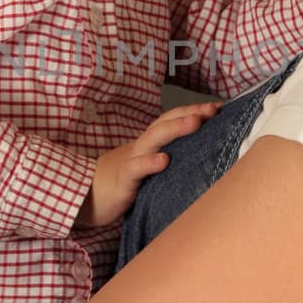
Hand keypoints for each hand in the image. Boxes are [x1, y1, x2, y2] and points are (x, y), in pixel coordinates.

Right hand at [74, 102, 220, 227]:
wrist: (84, 195)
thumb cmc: (121, 182)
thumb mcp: (147, 168)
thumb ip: (167, 160)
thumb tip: (200, 158)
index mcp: (148, 144)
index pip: (171, 121)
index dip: (193, 111)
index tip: (218, 107)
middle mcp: (141, 147)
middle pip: (165, 122)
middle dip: (190, 112)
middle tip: (213, 108)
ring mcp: (130, 160)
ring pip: (153, 139)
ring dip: (175, 128)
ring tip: (196, 122)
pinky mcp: (122, 180)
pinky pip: (135, 168)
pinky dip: (149, 163)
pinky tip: (164, 160)